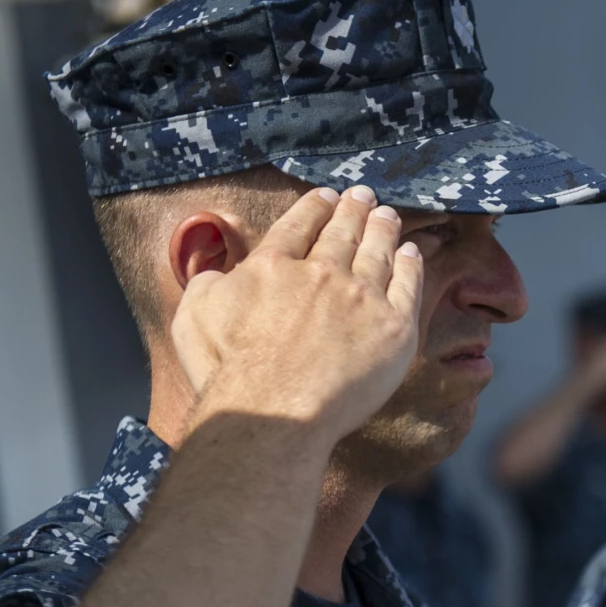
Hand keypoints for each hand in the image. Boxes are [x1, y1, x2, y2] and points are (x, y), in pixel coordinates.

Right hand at [171, 185, 425, 444]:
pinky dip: (410, 265)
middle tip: (362, 196)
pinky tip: (411, 253)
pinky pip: (407, 286)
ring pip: (377, 251)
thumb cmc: (227, 372)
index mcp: (273, 265)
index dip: (314, 207)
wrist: (274, 410)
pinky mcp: (393, 327)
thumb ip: (208, 285)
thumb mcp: (194, 315)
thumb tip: (220, 276)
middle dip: (353, 209)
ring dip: (383, 228)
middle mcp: (320, 272)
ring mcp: (360, 297)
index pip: (298, 225)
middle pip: (342, 232)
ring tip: (388, 215)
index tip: (325, 196)